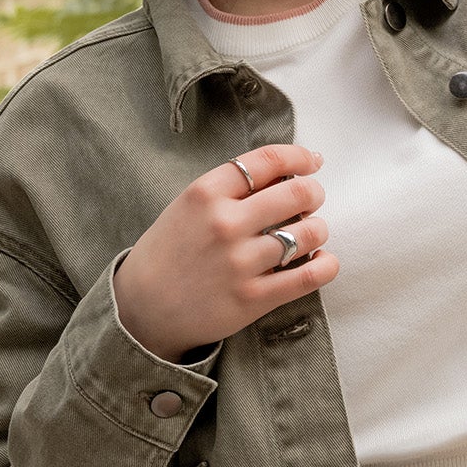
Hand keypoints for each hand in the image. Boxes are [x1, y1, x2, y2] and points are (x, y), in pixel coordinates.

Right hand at [112, 144, 337, 361]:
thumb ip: (230, 189)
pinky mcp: (253, 298)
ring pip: (309, 233)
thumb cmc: (169, 253)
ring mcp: (240, 262)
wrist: (141, 309)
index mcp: (205, 193)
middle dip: (313, 193)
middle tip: (311, 201)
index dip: (299, 157)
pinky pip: (309, 276)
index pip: (267, 161)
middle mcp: (224, 224)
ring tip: (310, 234)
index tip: (312, 162)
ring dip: (318, 230)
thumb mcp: (187, 207)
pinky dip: (326, 265)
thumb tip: (287, 173)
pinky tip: (323, 261)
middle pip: (297, 193)